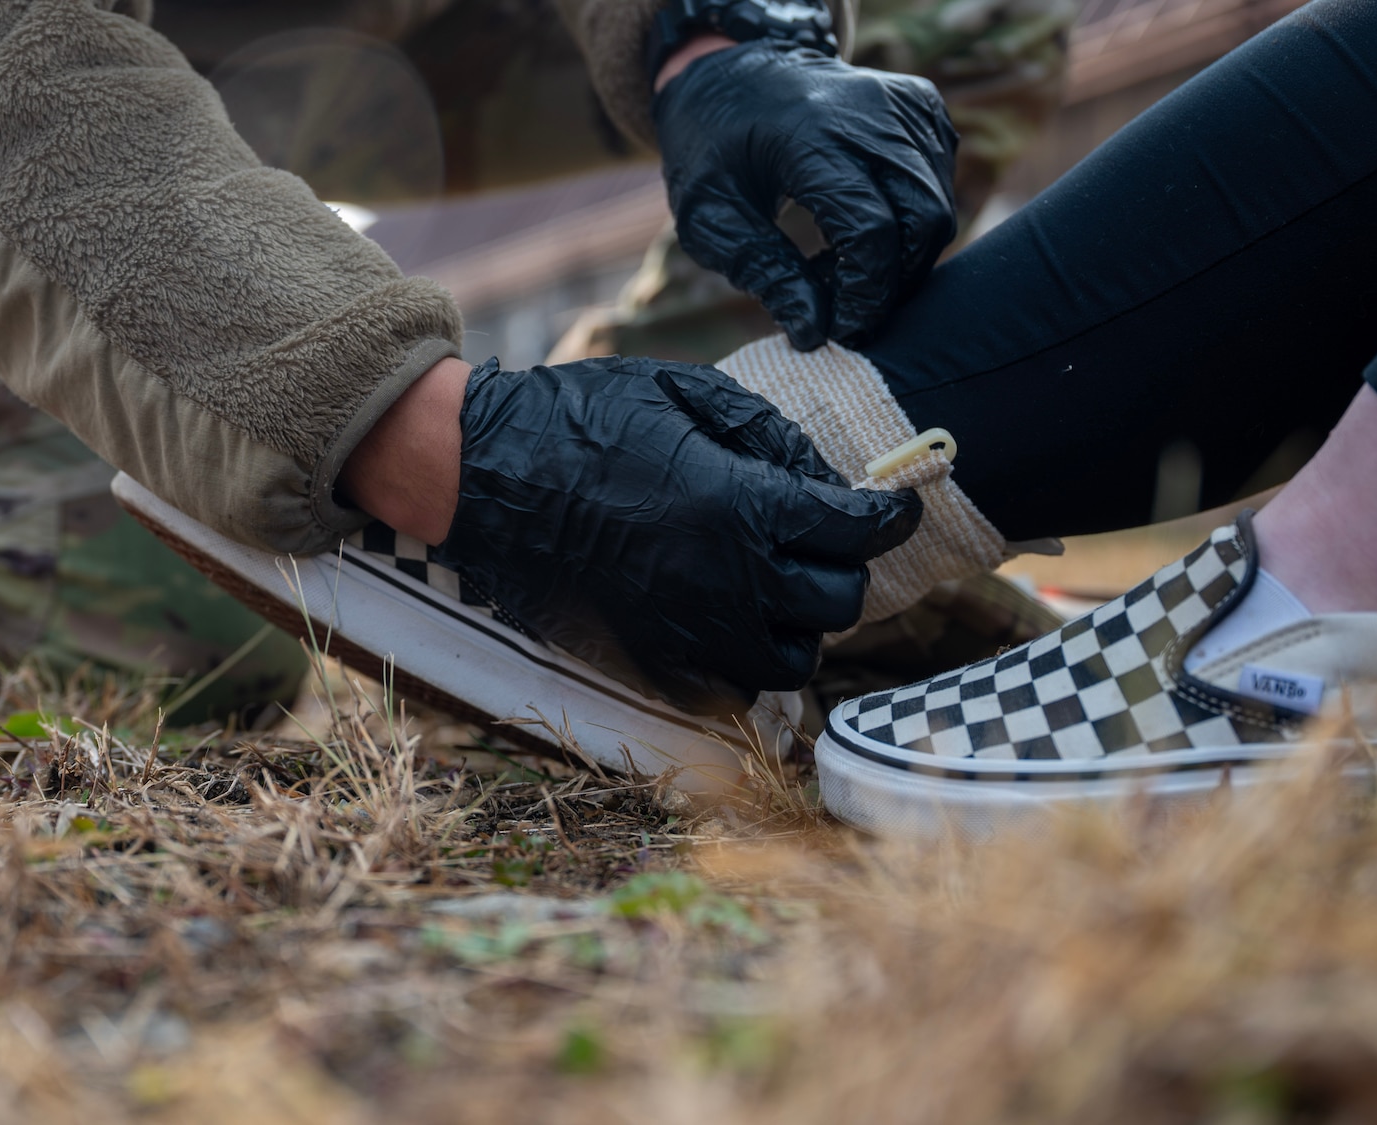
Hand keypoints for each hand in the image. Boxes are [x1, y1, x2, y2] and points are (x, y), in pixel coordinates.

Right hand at [432, 356, 921, 715]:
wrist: (485, 473)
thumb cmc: (582, 418)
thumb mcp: (684, 392)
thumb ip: (766, 433)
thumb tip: (820, 472)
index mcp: (744, 507)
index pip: (859, 530)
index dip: (889, 515)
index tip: (892, 506)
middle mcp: (729, 582)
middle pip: (839, 602)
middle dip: (842, 567)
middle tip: (820, 540)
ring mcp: (688, 630)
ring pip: (793, 659)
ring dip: (798, 623)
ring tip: (775, 586)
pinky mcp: (648, 660)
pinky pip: (729, 689)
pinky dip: (743, 663)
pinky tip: (727, 621)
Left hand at [654, 40, 959, 349]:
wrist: (735, 72)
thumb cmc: (714, 149)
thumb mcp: (709, 217)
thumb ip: (763, 271)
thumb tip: (814, 332)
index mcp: (811, 136)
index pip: (871, 229)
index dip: (865, 293)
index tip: (841, 328)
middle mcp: (871, 112)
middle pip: (923, 221)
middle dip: (893, 284)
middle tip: (847, 310)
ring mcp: (904, 104)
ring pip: (938, 207)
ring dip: (902, 259)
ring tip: (841, 270)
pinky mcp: (921, 107)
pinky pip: (938, 183)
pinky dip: (910, 224)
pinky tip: (858, 231)